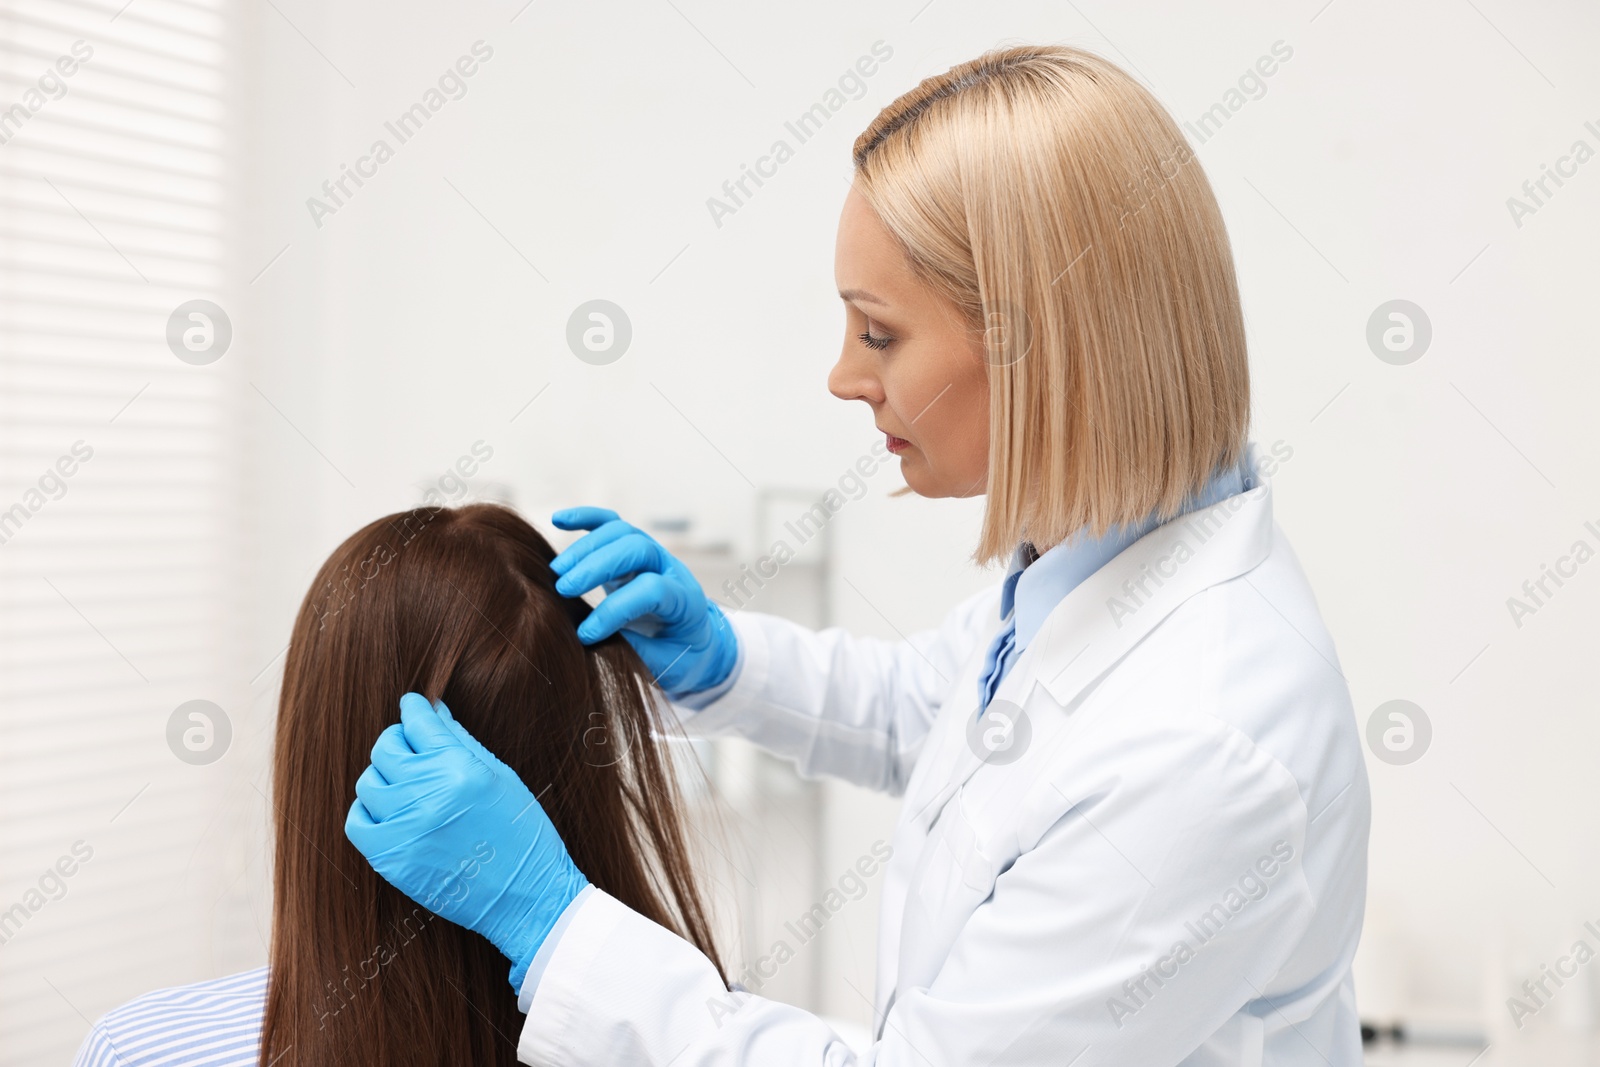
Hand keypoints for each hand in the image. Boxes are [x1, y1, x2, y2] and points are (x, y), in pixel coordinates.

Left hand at [344, 692, 588, 989]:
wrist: (526, 897)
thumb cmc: (521, 833)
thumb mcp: (500, 777)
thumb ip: (460, 740)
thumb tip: (433, 710)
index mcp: (461, 770)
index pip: (418, 722)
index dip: (414, 709)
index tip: (413, 706)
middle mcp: (429, 795)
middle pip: (386, 748)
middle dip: (399, 741)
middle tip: (412, 748)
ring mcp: (406, 829)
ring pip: (369, 782)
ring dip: (385, 777)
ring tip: (407, 785)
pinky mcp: (391, 859)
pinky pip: (357, 822)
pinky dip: (368, 811)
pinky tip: (390, 811)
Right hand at [549, 506, 737, 698]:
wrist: (694, 642)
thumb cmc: (678, 656)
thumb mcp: (663, 664)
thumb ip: (632, 650)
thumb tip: (588, 640)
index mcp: (685, 601)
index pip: (651, 590)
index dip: (614, 610)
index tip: (585, 634)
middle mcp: (671, 569)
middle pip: (636, 548)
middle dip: (595, 566)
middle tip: (563, 590)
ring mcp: (652, 555)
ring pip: (620, 532)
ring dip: (584, 547)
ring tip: (555, 573)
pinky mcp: (631, 550)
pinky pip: (610, 524)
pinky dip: (585, 519)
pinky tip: (558, 520)